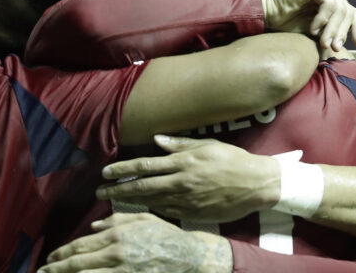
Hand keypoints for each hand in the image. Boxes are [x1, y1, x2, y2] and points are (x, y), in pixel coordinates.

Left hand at [41, 213, 230, 272]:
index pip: (82, 245)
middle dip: (57, 269)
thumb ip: (115, 221)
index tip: (50, 258)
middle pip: (78, 263)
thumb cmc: (165, 237)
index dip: (63, 252)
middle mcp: (116, 254)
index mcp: (117, 235)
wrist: (189, 258)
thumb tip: (94, 228)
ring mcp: (122, 271)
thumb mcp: (141, 219)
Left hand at [96, 135, 278, 222]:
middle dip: (117, 189)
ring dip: (129, 202)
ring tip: (112, 203)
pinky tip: (138, 212)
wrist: (256, 184)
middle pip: (142, 187)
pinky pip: (166, 214)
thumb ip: (179, 144)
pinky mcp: (193, 215)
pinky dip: (149, 212)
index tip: (106, 172)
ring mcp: (187, 201)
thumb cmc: (232, 160)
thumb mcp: (206, 145)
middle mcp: (181, 182)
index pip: (144, 166)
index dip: (122, 170)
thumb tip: (156, 140)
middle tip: (99, 192)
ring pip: (150, 203)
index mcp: (183, 162)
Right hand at [257, 0, 355, 50]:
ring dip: (332, 29)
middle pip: (348, 12)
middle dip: (342, 32)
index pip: (352, 12)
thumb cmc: (286, 22)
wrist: (267, 13)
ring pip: (341, 10)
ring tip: (323, 42)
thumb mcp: (315, 30)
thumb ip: (332, 31)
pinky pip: (330, 4)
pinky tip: (313, 29)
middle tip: (333, 48)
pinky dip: (323, 20)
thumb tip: (353, 42)